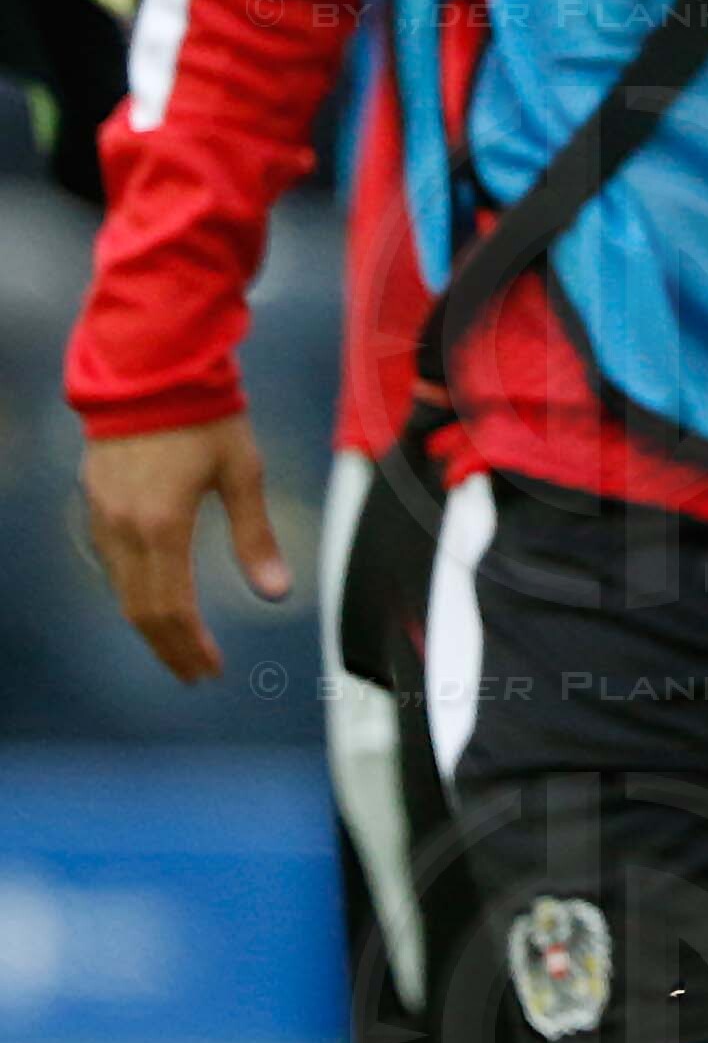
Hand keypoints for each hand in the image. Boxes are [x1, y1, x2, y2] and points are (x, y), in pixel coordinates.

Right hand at [83, 417, 288, 683]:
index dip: (190, 645)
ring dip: (150, 625)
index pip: (172, 608)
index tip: (211, 669)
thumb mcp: (243, 471)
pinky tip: (155, 601)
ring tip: (180, 646)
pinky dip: (134, 594)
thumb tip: (277, 591)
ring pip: (122, 591)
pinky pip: (112, 565)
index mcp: (162, 527)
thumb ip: (255, 536)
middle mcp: (124, 531)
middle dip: (170, 647)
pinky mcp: (95, 505)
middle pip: (141, 611)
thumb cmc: (204, 416)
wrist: (149, 370)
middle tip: (196, 672)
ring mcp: (103, 519)